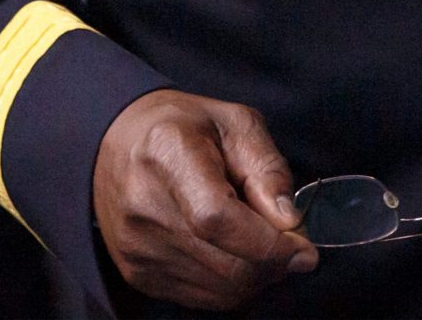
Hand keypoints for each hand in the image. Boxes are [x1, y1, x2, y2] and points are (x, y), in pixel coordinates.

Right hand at [92, 88, 318, 309]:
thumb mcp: (237, 123)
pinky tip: (232, 253)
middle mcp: (144, 205)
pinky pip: (204, 299)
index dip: (268, 244)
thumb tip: (289, 222)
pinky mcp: (138, 273)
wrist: (117, 144)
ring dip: (256, 276)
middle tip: (290, 244)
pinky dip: (231, 284)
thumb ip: (268, 169)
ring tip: (259, 242)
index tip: (303, 249)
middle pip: (226, 264)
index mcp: (168, 153)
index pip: (218, 219)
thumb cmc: (185, 128)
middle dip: (273, 263)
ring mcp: (136, 246)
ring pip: (221, 290)